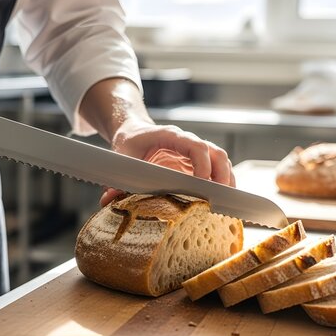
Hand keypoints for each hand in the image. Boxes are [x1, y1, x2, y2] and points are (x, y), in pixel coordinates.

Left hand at [99, 120, 234, 205]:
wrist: (133, 133)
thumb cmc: (129, 144)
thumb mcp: (121, 158)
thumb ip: (116, 179)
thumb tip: (107, 200)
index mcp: (171, 136)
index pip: (195, 146)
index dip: (202, 164)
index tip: (201, 184)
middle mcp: (188, 142)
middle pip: (216, 153)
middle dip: (222, 175)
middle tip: (221, 197)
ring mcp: (195, 152)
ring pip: (221, 160)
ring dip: (227, 180)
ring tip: (227, 202)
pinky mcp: (197, 163)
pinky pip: (218, 169)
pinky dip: (223, 183)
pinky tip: (222, 200)